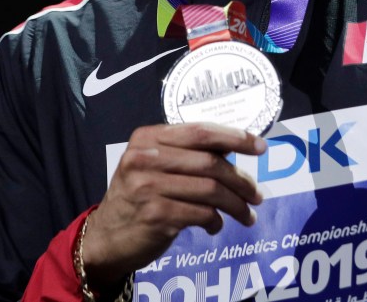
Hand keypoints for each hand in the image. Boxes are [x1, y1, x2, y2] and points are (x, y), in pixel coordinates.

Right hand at [79, 122, 266, 288]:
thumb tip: (234, 148)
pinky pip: (201, 214)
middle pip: (210, 163)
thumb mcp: (154, 166)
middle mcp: (144, 157)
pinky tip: (216, 225)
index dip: (235, 137)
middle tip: (257, 194)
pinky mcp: (154, 215)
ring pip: (210, 191)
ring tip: (247, 214)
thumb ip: (187, 154)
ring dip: (236, 205)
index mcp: (147, 137)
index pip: (200, 131)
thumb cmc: (139, 197)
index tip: (260, 147)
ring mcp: (147, 186)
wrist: (106, 236)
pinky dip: (215, 221)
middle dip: (241, 179)